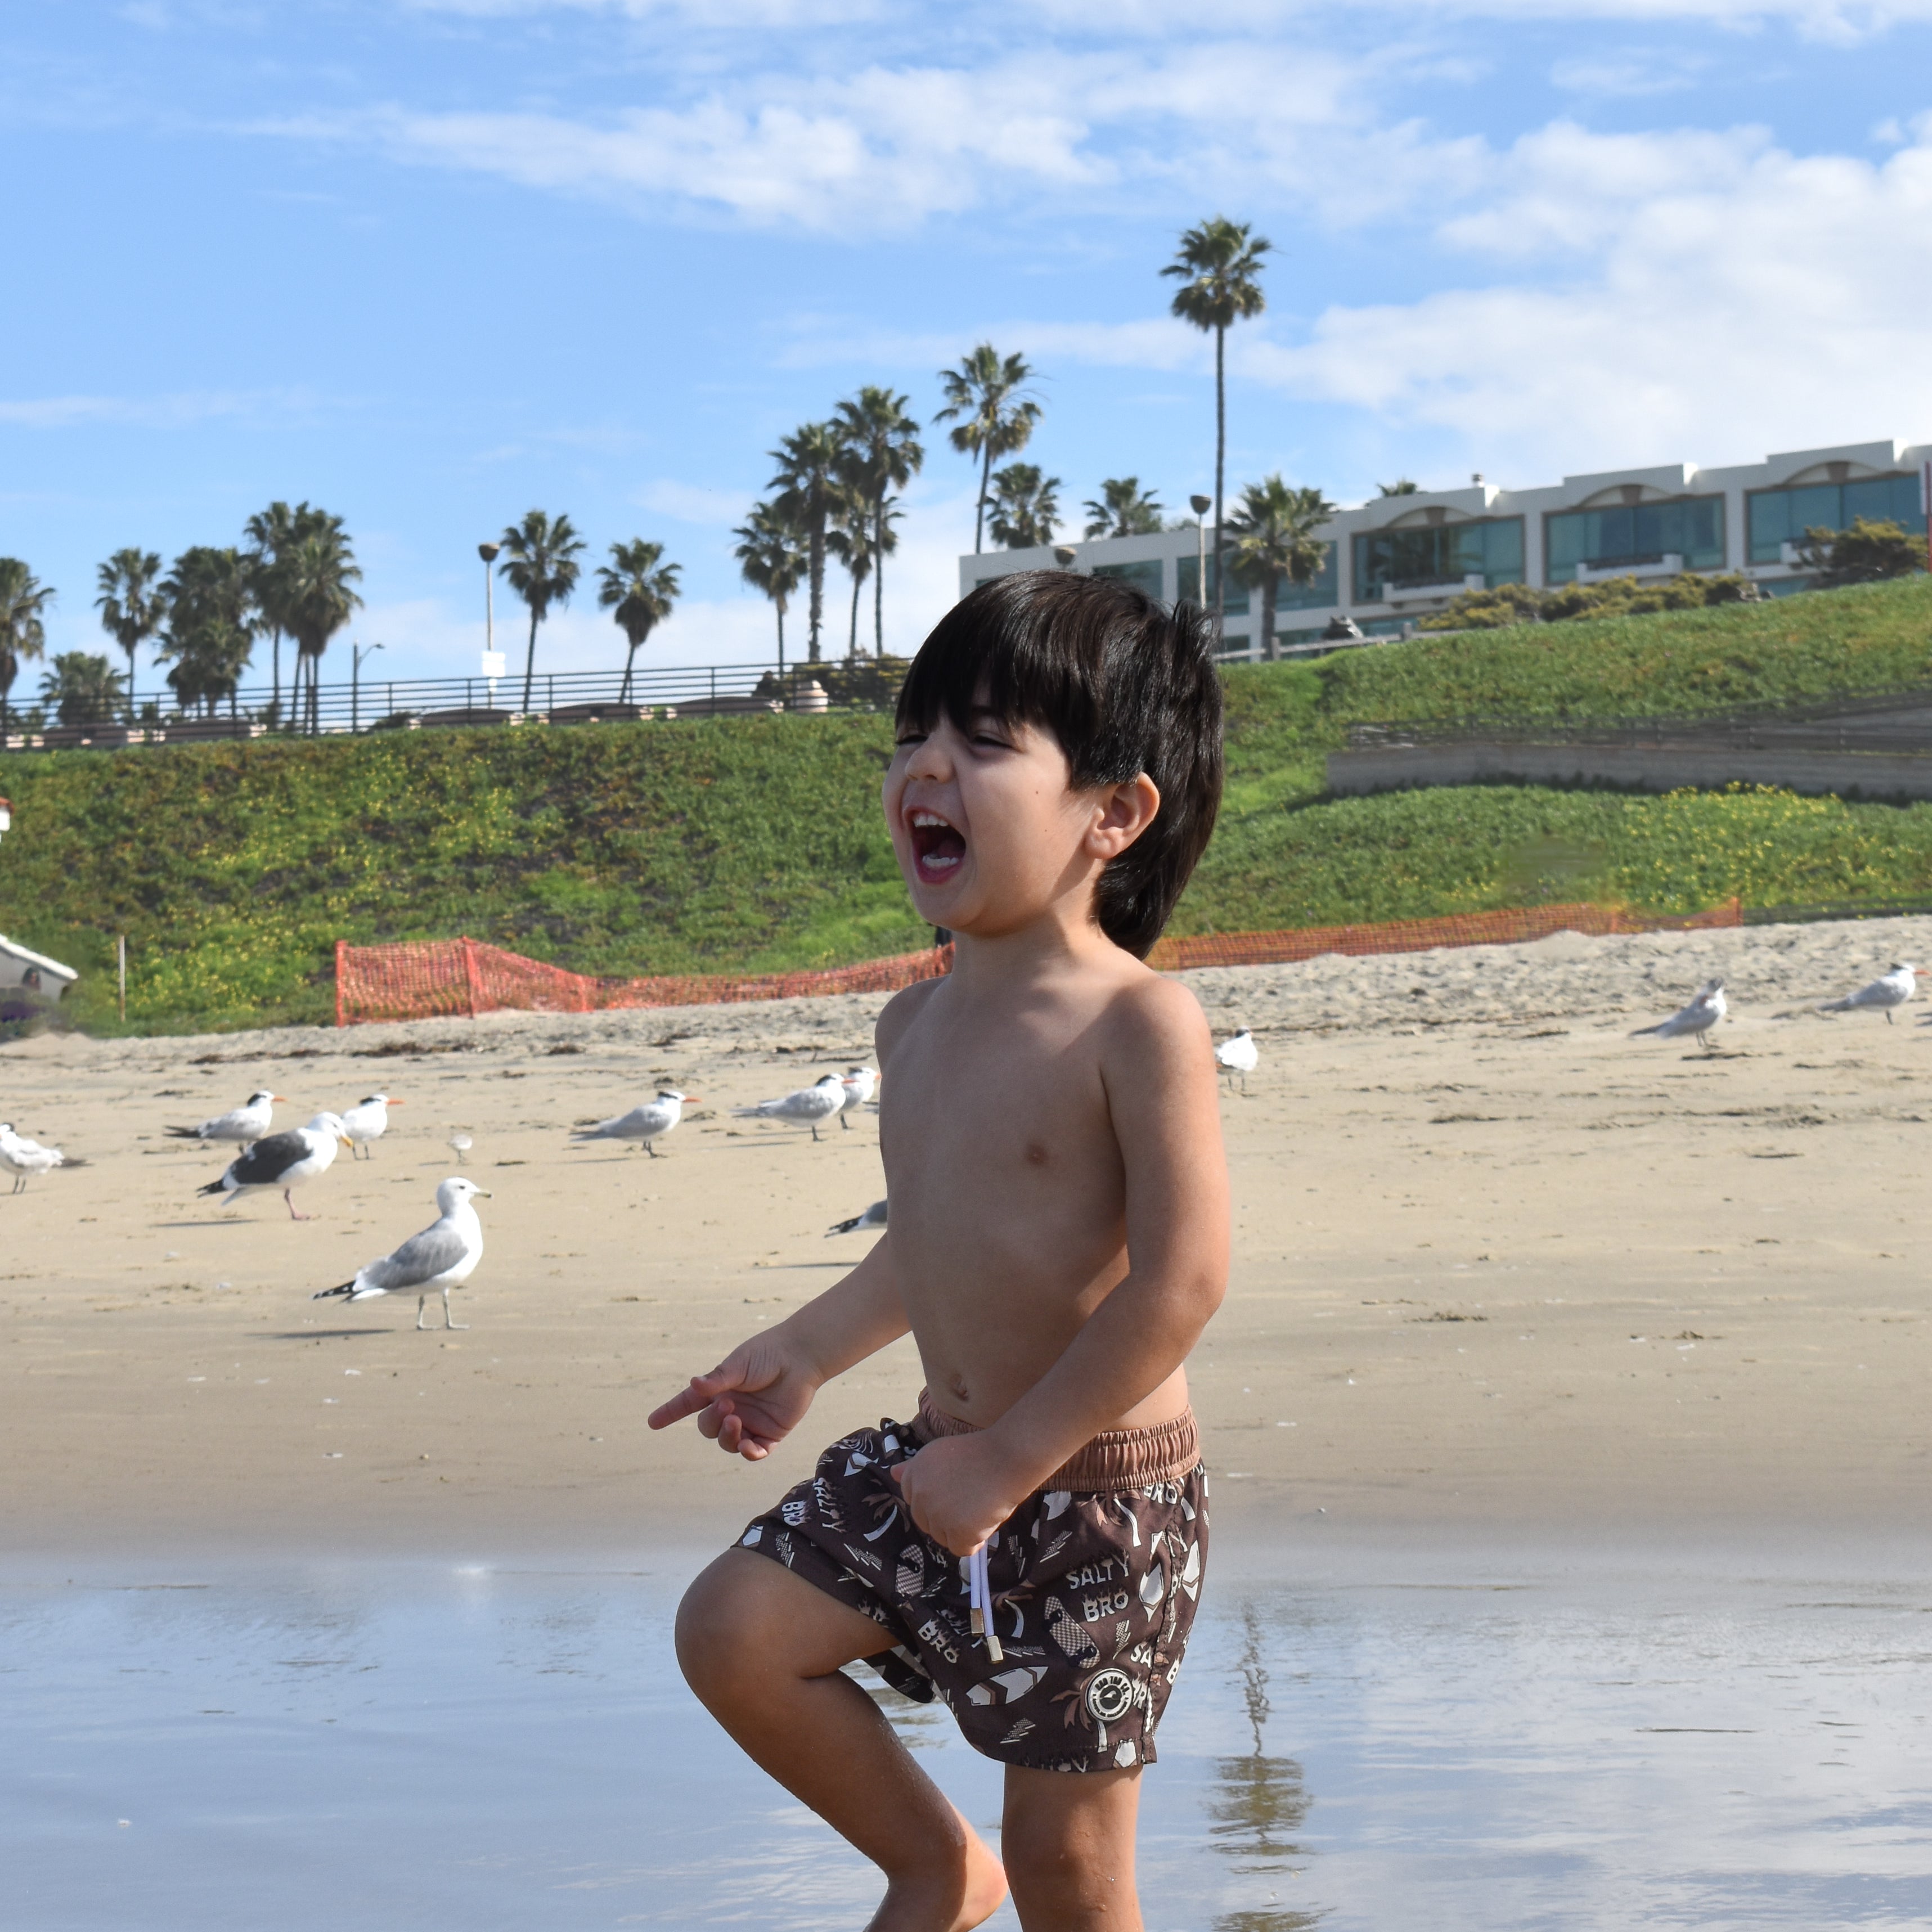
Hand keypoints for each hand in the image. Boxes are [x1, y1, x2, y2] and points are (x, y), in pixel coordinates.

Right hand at [647, 1332, 819, 1459]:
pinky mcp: (772, 1433)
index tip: (652, 1422)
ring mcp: (751, 1422)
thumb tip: (694, 1385)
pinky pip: (755, 1452)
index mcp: (720, 1389)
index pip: (689, 1403)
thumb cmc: (769, 1354)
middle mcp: (733, 1407)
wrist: (802, 1357)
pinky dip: (750, 1453)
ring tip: (737, 1422)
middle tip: (728, 1407)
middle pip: (708, 1427)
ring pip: (728, 1442)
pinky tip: (750, 1447)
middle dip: (712, 1421)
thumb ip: (718, 1379)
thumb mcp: (740, 1364)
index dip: (670, 1412)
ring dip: (728, 1437)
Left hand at [890, 1432, 1032, 1557]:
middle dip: (945, 1519)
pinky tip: (985, 1525)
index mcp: (914, 1474)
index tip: (953, 1494)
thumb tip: (892, 1473)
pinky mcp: (959, 1532)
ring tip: (980, 1510)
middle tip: (970, 1503)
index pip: (914, 1500)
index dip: (935, 1500)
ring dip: (959, 1532)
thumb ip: (915, 1467)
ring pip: (942, 1538)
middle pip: (926, 1523)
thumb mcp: (941, 1452)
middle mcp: (920, 1495)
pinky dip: (973, 1543)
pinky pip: (961, 1550)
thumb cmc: (980, 1452)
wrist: (1008, 1457)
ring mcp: (939, 1515)